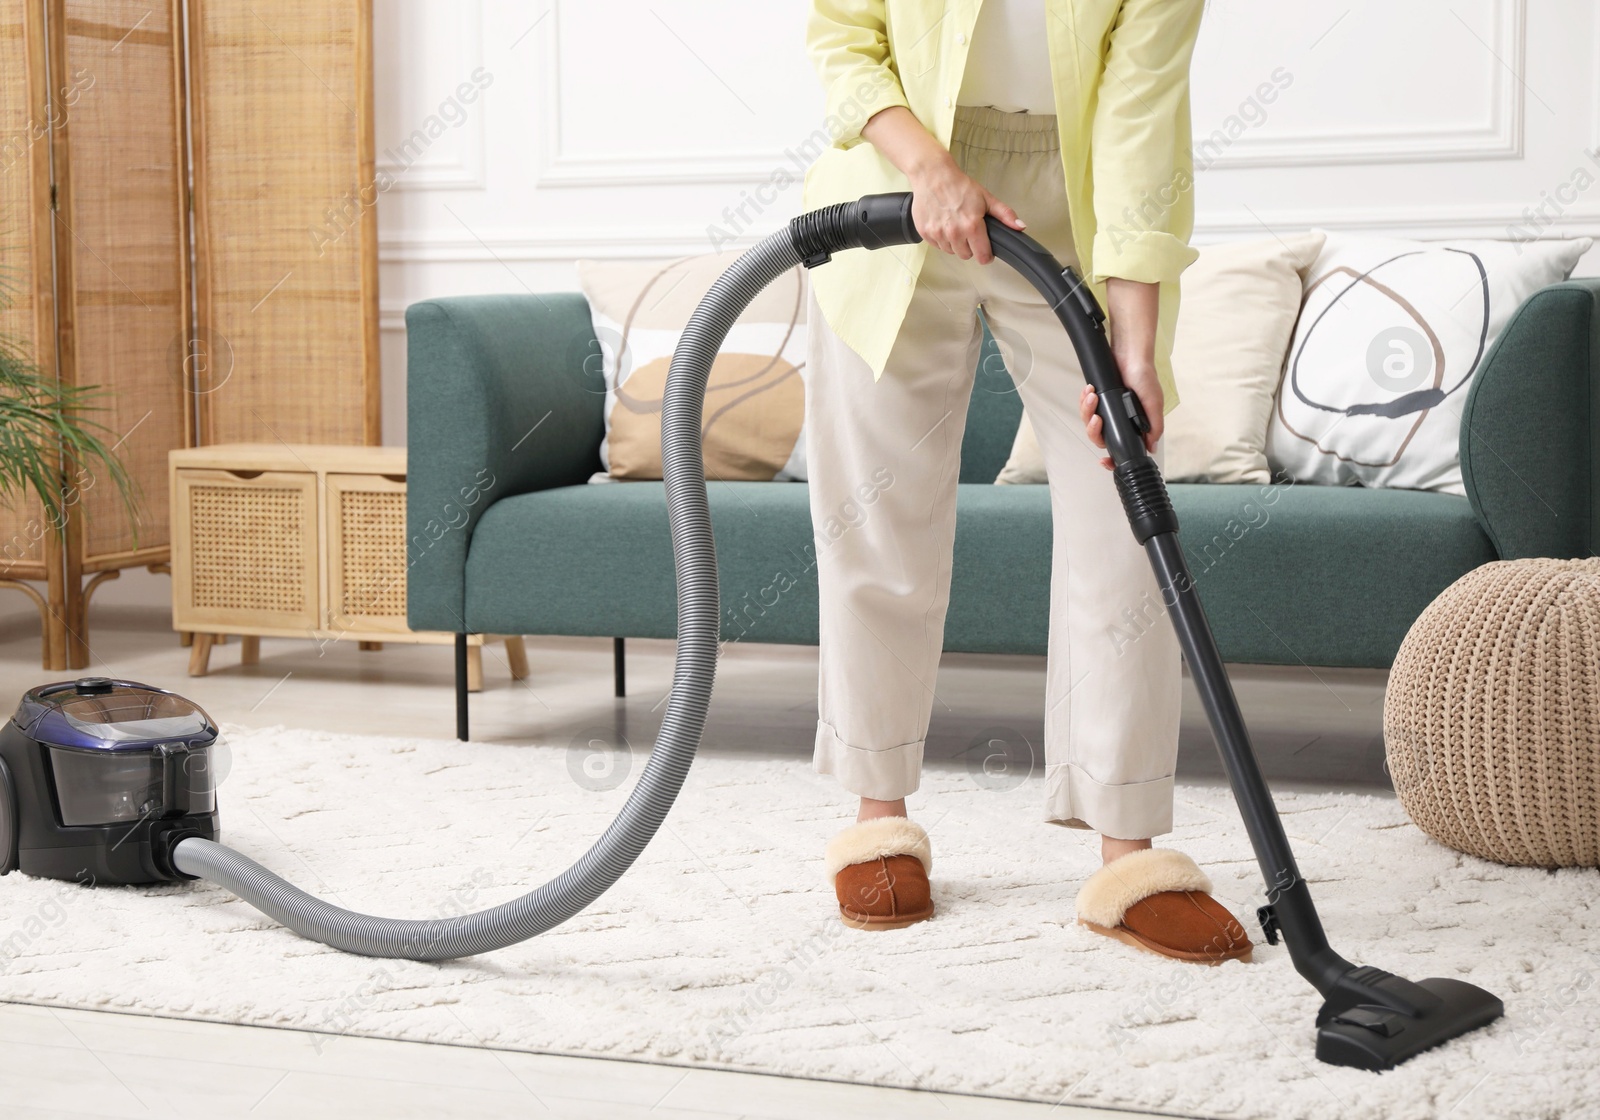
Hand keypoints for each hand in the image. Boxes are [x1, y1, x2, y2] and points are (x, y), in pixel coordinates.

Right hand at [907, 155, 1024, 263]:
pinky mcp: (925, 233)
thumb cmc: (959, 186)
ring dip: (955, 243)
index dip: (986, 254)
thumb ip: (1004, 214)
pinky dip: (941, 239)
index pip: (982, 256)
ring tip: (955, 225)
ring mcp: (938, 234)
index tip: (985, 250)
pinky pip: (937, 246)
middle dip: (969, 247)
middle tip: (968, 230)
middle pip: (966, 256)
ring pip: (951, 251)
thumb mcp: (986, 198)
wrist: (933, 175)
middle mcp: (954, 233)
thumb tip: (1020, 226)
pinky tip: (943, 224)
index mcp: (972, 226)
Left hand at [1078, 362, 1162, 471]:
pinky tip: (1089, 391)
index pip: (1120, 448)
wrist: (1131, 354)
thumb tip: (1151, 447)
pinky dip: (1084, 400)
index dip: (1112, 458)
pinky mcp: (1097, 399)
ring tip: (1093, 396)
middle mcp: (1119, 420)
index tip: (1104, 462)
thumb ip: (1154, 426)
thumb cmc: (1144, 377)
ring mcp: (1107, 411)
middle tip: (1097, 417)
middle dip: (1094, 429)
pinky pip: (1085, 407)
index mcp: (1133, 426)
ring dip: (1088, 410)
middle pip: (1099, 438)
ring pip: (1090, 422)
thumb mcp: (1154, 404)